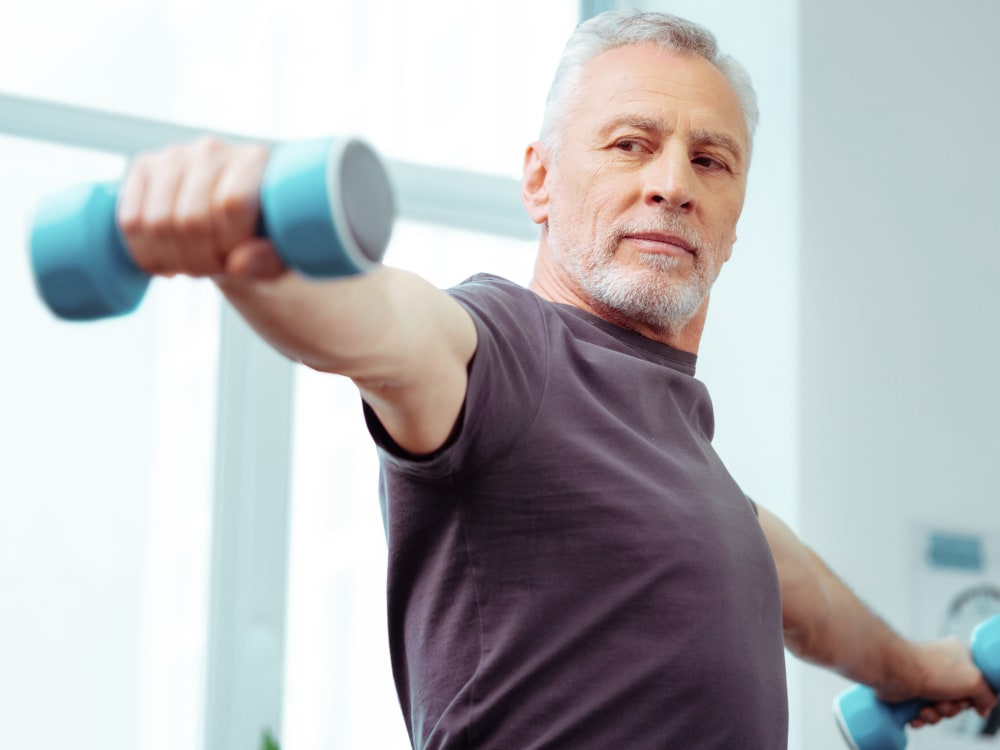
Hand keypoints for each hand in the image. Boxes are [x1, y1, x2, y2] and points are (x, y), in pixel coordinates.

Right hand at [117, 137, 286, 280]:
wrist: (231, 222)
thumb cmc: (261, 237)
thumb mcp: (278, 254)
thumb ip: (268, 261)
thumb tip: (238, 264)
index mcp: (254, 161)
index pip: (232, 205)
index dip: (230, 245)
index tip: (237, 260)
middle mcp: (212, 149)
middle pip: (192, 219)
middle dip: (201, 260)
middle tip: (212, 269)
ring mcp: (173, 155)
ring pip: (158, 222)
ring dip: (174, 259)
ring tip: (192, 265)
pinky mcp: (143, 167)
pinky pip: (130, 220)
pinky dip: (145, 253)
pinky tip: (166, 261)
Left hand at [877, 637, 996, 727]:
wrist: (896, 673)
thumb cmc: (932, 670)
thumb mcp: (974, 681)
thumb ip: (988, 696)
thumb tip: (984, 708)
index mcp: (960, 656)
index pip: (978, 682)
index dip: (975, 696)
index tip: (971, 700)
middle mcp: (943, 666)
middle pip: (960, 699)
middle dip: (953, 708)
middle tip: (945, 703)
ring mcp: (927, 679)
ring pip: (942, 708)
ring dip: (937, 714)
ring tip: (927, 708)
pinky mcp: (912, 691)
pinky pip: (925, 711)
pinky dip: (922, 717)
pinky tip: (917, 714)